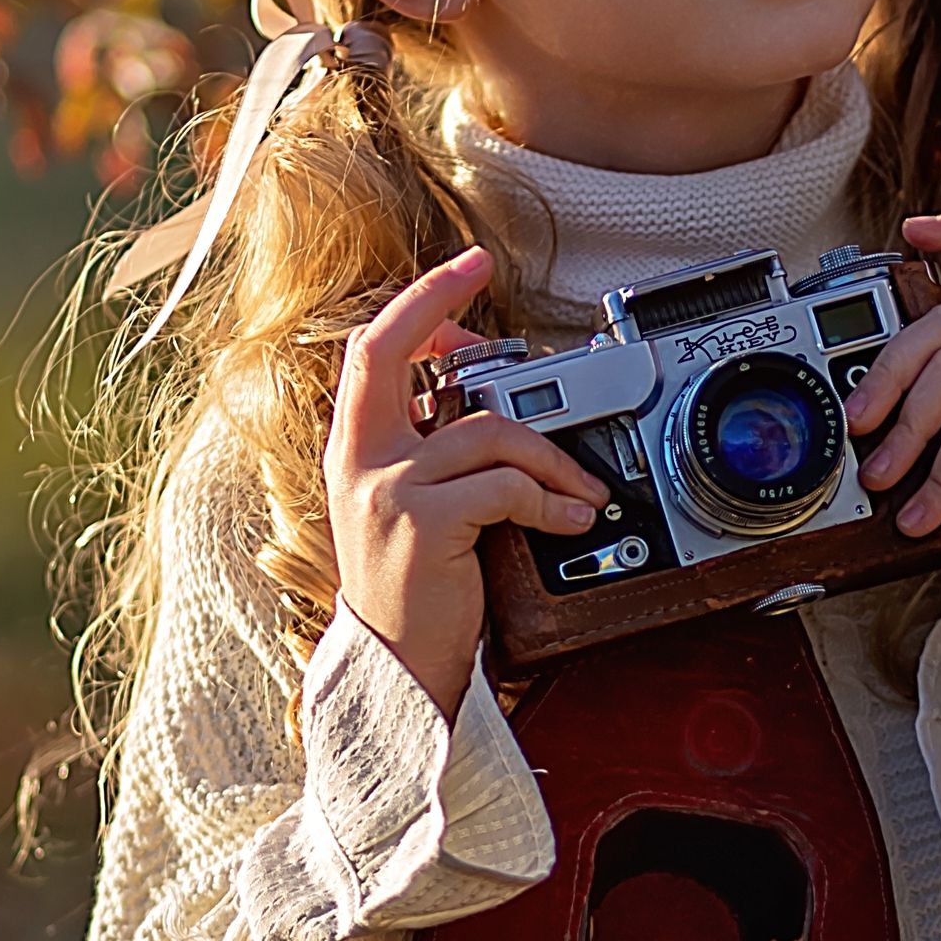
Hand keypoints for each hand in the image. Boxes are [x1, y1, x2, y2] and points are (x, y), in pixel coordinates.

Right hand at [325, 247, 606, 720]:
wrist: (397, 669)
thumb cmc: (413, 588)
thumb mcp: (407, 505)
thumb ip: (431, 448)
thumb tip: (481, 388)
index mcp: (355, 449)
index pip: (370, 351)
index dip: (415, 303)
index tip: (460, 271)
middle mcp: (360, 459)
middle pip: (388, 352)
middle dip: (436, 300)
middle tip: (483, 272)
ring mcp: (386, 489)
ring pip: (486, 432)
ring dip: (552, 460)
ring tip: (585, 493)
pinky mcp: (421, 524)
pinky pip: (504, 487)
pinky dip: (551, 502)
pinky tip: (571, 520)